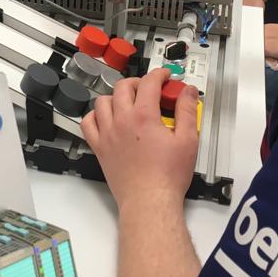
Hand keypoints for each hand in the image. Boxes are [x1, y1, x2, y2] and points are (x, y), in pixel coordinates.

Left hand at [81, 68, 199, 208]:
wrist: (149, 201)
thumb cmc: (167, 176)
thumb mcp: (188, 140)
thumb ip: (187, 111)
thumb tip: (189, 92)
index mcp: (144, 116)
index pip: (149, 83)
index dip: (159, 74)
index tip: (166, 76)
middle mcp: (122, 120)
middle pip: (123, 87)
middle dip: (138, 83)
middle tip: (149, 90)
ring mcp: (107, 134)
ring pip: (103, 101)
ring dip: (116, 96)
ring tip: (128, 102)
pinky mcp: (99, 148)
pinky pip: (88, 123)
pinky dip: (95, 116)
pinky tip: (106, 119)